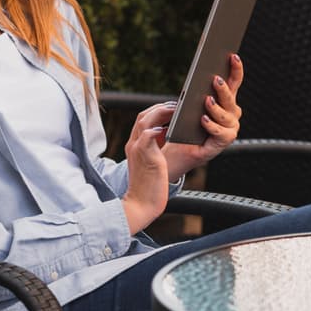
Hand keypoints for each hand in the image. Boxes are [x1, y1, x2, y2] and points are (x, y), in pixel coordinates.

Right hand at [122, 102, 175, 233]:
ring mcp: (138, 150)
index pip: (142, 120)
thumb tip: (166, 134)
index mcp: (135, 145)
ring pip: (145, 121)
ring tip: (175, 111)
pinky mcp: (146, 157)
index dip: (156, 111)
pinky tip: (166, 129)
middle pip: (143, 116)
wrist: (141, 204)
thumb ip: (155, 148)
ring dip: (161, 112)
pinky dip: (156, 129)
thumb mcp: (151, 162)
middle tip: (176, 106)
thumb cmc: (150, 187)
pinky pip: (147, 136)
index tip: (170, 109)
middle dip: (160, 107)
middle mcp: (133, 145)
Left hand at [164, 53, 243, 179]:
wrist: (180, 147)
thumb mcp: (190, 102)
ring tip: (206, 100)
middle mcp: (232, 113)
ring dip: (216, 108)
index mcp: (226, 100)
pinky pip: (220, 133)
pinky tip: (203, 119)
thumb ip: (198, 90)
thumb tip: (203, 75)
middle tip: (215, 79)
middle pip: (230, 98)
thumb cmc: (185, 122)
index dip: (236, 68)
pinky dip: (211, 126)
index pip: (235, 81)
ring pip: (226, 115)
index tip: (232, 55)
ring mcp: (230, 127)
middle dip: (223, 88)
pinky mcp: (224, 141)